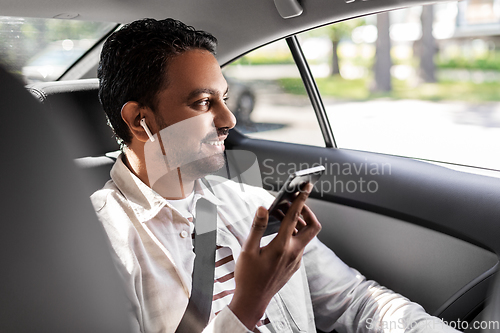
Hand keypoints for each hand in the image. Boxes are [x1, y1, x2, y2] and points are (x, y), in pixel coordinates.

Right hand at [228, 183, 320, 329]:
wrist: (253, 300)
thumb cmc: (248, 276)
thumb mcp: (248, 250)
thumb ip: (257, 227)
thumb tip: (263, 208)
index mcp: (282, 247)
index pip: (295, 217)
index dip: (301, 199)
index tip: (306, 187)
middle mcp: (293, 253)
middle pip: (312, 226)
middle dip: (306, 211)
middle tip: (293, 203)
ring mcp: (296, 260)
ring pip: (306, 235)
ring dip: (298, 222)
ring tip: (280, 215)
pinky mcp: (294, 265)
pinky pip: (300, 244)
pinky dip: (294, 233)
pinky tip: (279, 232)